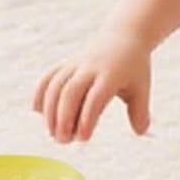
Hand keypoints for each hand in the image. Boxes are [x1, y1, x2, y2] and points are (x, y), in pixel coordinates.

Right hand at [33, 33, 151, 143]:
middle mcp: (90, 68)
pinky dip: (40, 93)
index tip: (83, 138)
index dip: (87, 118)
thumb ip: (140, 111)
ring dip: (50, 111)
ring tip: (53, 133)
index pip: (96, 97)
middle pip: (70, 91)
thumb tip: (141, 133)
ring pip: (56, 85)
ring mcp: (75, 65)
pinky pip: (48, 77)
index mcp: (111, 74)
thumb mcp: (142, 88)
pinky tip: (38, 112)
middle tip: (63, 141)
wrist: (123, 38)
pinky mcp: (65, 65)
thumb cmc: (133, 68)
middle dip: (63, 118)